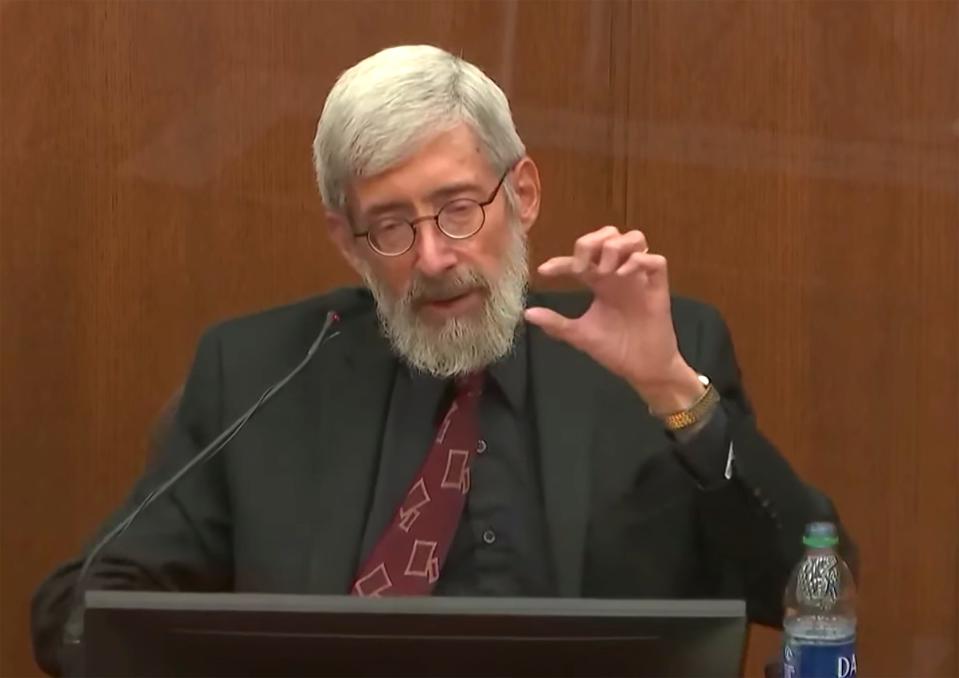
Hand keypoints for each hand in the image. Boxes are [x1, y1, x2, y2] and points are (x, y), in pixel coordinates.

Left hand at [524, 226, 703, 414]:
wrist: (642, 370)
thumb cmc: (615, 350)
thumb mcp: (580, 335)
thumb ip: (556, 323)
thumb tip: (527, 314)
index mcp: (600, 282)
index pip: (579, 260)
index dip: (560, 261)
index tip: (544, 272)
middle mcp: (619, 274)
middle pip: (610, 235)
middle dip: (592, 242)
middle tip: (581, 265)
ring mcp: (640, 279)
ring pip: (636, 239)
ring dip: (616, 247)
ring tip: (604, 270)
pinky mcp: (658, 289)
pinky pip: (657, 261)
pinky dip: (640, 260)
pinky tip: (623, 274)